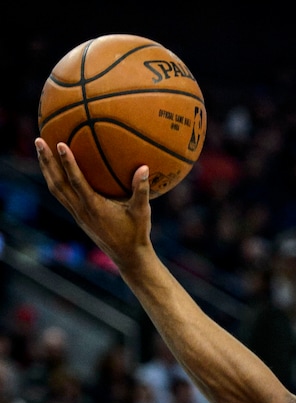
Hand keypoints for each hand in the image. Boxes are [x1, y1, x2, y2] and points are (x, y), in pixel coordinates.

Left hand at [34, 138, 152, 269]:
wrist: (128, 256)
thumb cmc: (136, 233)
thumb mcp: (142, 212)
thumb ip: (141, 190)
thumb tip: (144, 167)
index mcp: (95, 207)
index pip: (77, 182)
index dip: (68, 163)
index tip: (60, 144)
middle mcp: (81, 210)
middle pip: (57, 184)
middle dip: (46, 161)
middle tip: (38, 140)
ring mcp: (77, 214)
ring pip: (55, 189)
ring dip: (46, 169)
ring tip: (40, 149)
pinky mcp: (78, 216)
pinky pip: (61, 195)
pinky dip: (54, 179)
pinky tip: (54, 168)